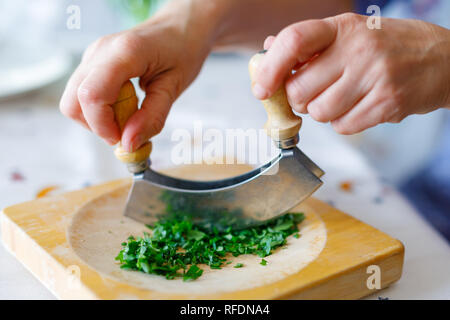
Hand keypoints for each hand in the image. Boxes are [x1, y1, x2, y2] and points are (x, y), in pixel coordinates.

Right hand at [60, 4, 212, 151]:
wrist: (180, 27)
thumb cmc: (182, 51)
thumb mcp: (174, 87)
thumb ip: (152, 117)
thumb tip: (128, 144)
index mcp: (124, 53)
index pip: (91, 96)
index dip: (103, 126)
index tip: (124, 139)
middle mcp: (100, 51)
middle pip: (73, 102)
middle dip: (98, 126)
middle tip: (128, 129)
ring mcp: (92, 55)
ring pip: (74, 101)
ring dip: (99, 118)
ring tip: (131, 113)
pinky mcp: (92, 63)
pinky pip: (83, 95)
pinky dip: (101, 109)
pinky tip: (126, 103)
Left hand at [252, 13, 449, 133]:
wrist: (441, 60)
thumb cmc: (386, 47)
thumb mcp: (349, 33)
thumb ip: (309, 44)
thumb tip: (268, 50)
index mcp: (342, 28)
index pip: (294, 41)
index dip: (271, 68)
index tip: (261, 89)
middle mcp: (357, 49)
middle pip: (300, 90)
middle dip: (299, 100)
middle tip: (313, 94)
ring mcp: (374, 77)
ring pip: (319, 113)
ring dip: (323, 112)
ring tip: (342, 98)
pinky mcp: (387, 104)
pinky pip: (343, 126)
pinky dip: (343, 122)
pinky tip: (359, 106)